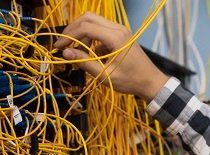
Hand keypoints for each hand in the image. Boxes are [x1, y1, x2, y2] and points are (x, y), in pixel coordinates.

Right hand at [54, 12, 169, 99]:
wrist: (150, 81)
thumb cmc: (130, 81)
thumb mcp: (105, 75)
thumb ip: (85, 63)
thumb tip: (66, 53)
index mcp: (115, 37)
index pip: (85, 27)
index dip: (69, 36)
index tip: (58, 47)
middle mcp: (118, 28)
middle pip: (88, 17)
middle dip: (72, 29)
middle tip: (63, 44)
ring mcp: (120, 29)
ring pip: (94, 21)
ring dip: (82, 34)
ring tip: (77, 52)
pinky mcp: (120, 34)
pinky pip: (101, 30)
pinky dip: (91, 39)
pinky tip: (91, 55)